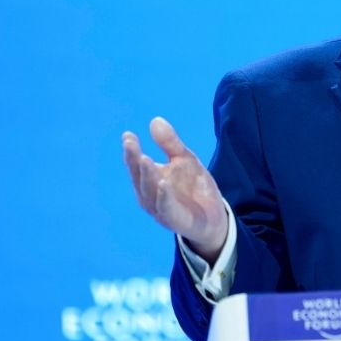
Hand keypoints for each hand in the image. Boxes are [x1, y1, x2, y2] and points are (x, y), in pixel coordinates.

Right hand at [122, 116, 227, 260]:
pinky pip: (167, 208)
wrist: (212, 216)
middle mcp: (149, 195)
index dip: (131, 150)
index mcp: (148, 180)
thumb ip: (170, 143)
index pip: (136, 164)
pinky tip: (163, 184)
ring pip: (150, 192)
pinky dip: (164, 197)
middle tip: (130, 143)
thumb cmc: (193, 187)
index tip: (128, 135)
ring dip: (147, 176)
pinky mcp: (175, 220)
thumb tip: (155, 120)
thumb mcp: (185, 160)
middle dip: (134, 160)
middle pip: (139, 176)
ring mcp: (160, 209)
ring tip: (144, 159)